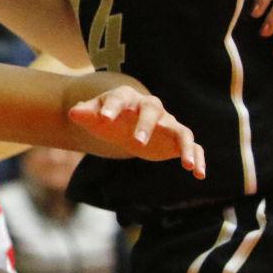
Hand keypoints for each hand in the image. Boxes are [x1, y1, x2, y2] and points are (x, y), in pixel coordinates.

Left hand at [67, 86, 205, 175]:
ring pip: (181, 131)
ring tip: (187, 165)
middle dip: (145, 125)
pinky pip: (193, 146)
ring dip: (185, 146)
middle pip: (153, 112)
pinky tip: (198, 174)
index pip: (120, 98)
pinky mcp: (176, 139)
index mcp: (128, 99)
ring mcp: (167, 123)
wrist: (125, 123)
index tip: (103, 118)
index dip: (111, 107)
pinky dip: (197, 158)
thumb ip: (85, 112)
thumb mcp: (94, 116)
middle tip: (137, 142)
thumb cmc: (108, 118)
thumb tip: (73, 112)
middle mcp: (152, 108)